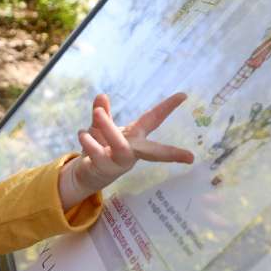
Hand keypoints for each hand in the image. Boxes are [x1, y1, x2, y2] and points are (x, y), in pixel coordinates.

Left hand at [58, 92, 192, 208]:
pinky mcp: (103, 168)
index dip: (167, 106)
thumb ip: (103, 113)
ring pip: (120, 147)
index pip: (154, 119)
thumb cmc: (101, 149)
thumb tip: (102, 95)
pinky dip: (89, 142)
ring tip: (98, 113)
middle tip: (188, 155)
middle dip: (169, 153)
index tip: (184, 95)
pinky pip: (97, 154)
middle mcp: (131, 151)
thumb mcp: (102, 128)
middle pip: (152, 151)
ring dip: (109, 129)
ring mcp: (118, 162)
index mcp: (135, 137)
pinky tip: (82, 133)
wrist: (86, 174)